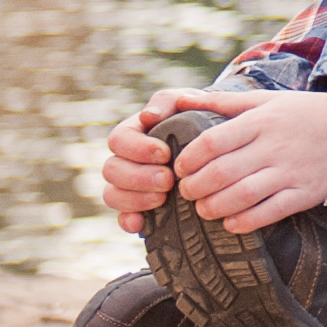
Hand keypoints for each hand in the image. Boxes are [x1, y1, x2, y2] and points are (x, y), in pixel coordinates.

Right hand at [96, 83, 219, 230]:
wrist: (214, 143)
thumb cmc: (195, 117)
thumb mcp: (184, 102)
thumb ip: (165, 102)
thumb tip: (147, 116)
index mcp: (132, 133)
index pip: (119, 140)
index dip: (137, 149)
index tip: (164, 153)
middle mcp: (125, 160)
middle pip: (112, 170)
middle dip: (138, 177)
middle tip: (167, 180)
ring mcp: (129, 186)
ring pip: (112, 195)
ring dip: (134, 199)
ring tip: (162, 199)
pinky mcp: (139, 207)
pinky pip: (123, 218)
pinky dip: (128, 221)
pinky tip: (141, 224)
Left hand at [98, 83, 326, 233]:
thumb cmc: (308, 112)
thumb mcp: (268, 99)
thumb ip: (225, 102)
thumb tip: (181, 99)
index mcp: (262, 120)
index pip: (211, 142)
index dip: (188, 160)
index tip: (180, 168)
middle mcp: (274, 146)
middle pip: (220, 173)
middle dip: (194, 188)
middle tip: (186, 192)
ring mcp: (291, 171)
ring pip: (241, 196)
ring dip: (213, 207)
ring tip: (203, 209)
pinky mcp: (306, 194)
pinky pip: (268, 213)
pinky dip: (243, 222)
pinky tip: (230, 223)